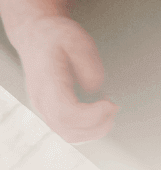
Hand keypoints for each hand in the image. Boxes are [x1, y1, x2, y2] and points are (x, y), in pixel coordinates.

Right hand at [14, 16, 116, 142]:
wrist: (36, 35)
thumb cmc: (57, 36)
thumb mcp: (77, 39)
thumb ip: (88, 64)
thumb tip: (96, 87)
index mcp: (48, 83)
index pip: (65, 113)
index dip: (90, 116)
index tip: (110, 104)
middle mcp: (42, 101)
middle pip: (67, 130)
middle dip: (96, 126)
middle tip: (115, 108)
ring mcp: (44, 108)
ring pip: (67, 134)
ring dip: (93, 130)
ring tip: (110, 110)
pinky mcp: (50, 109)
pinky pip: (66, 128)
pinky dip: (86, 127)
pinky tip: (100, 112)